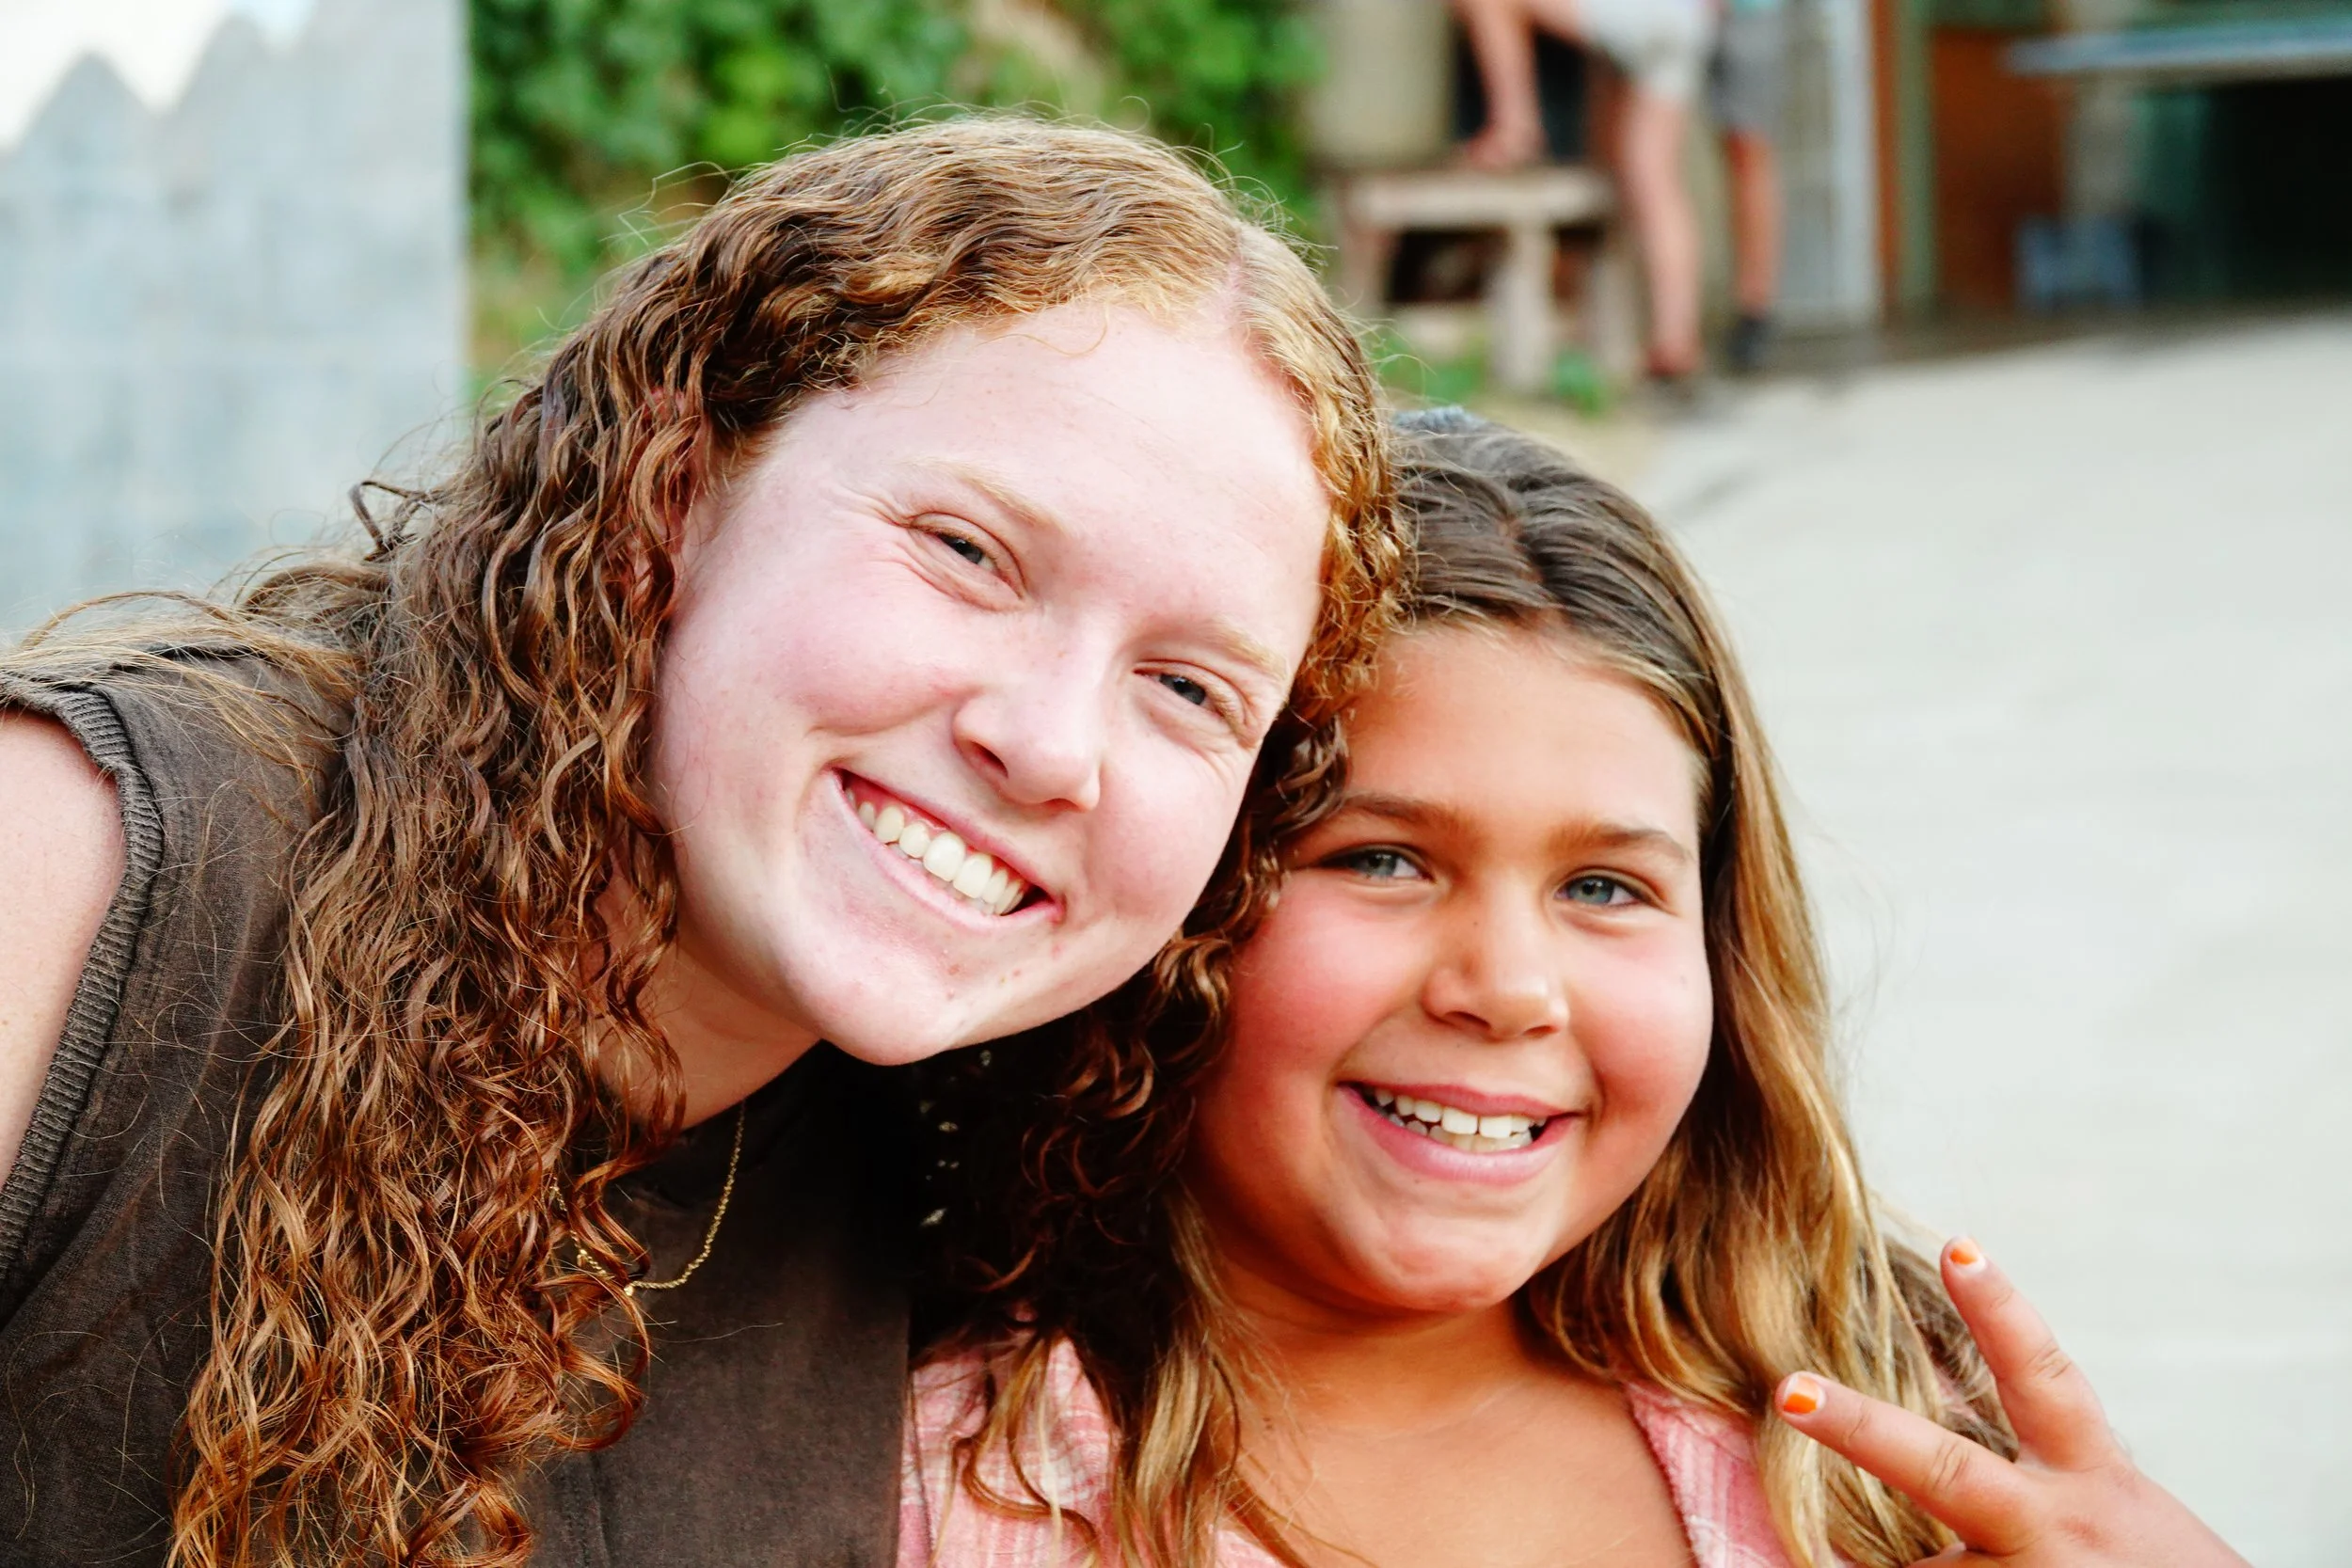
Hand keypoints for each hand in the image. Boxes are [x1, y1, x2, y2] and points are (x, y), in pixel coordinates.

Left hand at [1771, 1238, 2248, 1567]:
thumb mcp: (2106, 1511)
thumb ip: (2038, 1473)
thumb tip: (1923, 1445)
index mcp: (2089, 1480)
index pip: (2046, 1379)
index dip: (2002, 1311)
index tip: (1959, 1246)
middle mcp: (2056, 1527)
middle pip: (1946, 1471)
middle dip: (1861, 1427)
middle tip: (1789, 1389)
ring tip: (1870, 1562)